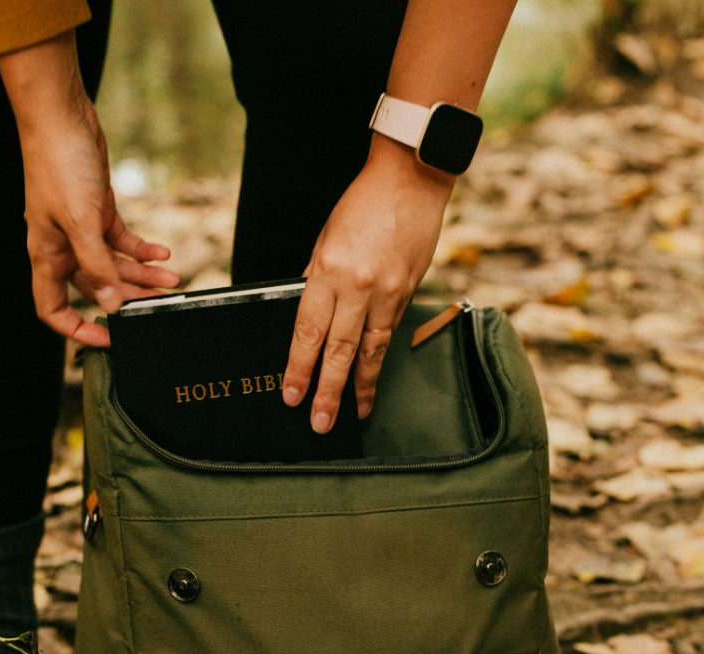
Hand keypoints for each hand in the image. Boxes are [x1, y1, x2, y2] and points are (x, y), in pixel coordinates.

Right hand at [0, 33, 180, 347]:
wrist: (62, 119)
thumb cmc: (59, 166)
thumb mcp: (81, 223)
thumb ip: (96, 266)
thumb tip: (110, 305)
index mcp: (46, 255)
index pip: (52, 308)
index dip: (76, 329)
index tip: (106, 339)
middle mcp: (62, 247)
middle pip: (96, 288)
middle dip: (128, 299)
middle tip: (159, 307)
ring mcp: (81, 229)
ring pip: (114, 265)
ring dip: (143, 274)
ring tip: (174, 281)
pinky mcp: (98, 210)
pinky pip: (122, 241)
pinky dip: (143, 249)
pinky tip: (164, 254)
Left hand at [281, 141, 454, 432]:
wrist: (411, 180)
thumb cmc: (361, 206)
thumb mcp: (324, 241)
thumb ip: (316, 281)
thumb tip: (310, 318)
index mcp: (330, 271)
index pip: (309, 332)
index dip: (299, 368)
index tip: (291, 395)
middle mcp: (360, 287)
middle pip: (340, 351)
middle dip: (329, 391)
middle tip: (320, 423)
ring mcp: (390, 292)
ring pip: (371, 350)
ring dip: (361, 385)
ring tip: (354, 413)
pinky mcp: (410, 292)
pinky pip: (390, 332)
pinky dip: (379, 357)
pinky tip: (373, 375)